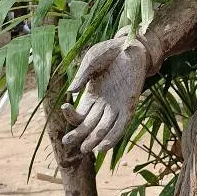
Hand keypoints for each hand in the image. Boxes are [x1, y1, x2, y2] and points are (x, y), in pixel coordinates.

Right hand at [63, 37, 148, 157]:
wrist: (131, 46)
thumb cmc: (109, 52)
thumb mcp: (91, 61)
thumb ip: (82, 75)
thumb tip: (72, 91)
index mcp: (91, 97)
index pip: (79, 114)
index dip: (71, 115)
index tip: (65, 106)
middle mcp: (103, 105)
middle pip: (88, 126)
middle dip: (78, 135)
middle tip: (66, 142)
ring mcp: (116, 107)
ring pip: (103, 130)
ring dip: (94, 140)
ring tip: (85, 149)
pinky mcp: (129, 106)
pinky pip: (121, 126)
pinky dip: (112, 138)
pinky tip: (103, 147)